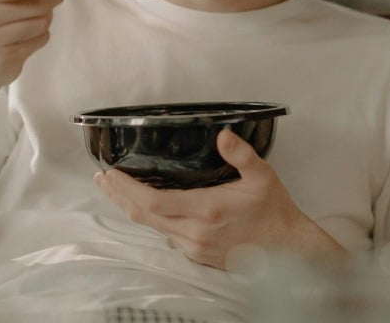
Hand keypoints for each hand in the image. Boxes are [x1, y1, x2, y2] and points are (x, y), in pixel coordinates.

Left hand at [94, 129, 342, 267]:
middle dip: (118, 195)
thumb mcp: (262, 176)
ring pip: (152, 227)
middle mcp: (193, 232)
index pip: (152, 201)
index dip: (126, 188)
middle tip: (103, 177)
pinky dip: (152, 219)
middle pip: (142, 215)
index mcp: (205, 210)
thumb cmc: (274, 210)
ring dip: (131, 207)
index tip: (110, 172)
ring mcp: (194, 247)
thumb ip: (241, 154)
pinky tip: (149, 208)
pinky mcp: (198, 255)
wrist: (287, 250)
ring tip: (117, 189)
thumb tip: (222, 133)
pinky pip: (167, 236)